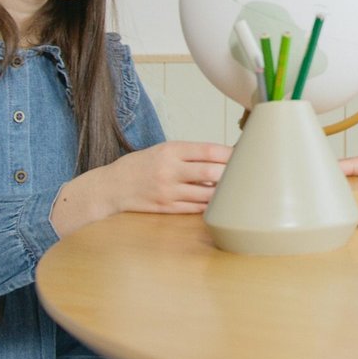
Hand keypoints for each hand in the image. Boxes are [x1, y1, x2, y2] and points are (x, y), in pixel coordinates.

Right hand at [102, 141, 232, 212]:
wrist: (112, 186)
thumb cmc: (142, 165)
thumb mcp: (163, 150)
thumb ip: (190, 154)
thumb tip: (223, 158)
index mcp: (171, 150)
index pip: (208, 150)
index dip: (230, 153)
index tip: (244, 154)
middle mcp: (170, 170)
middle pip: (211, 173)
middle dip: (232, 174)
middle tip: (246, 173)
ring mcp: (168, 191)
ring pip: (207, 194)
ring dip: (224, 193)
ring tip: (236, 190)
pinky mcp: (166, 208)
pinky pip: (196, 208)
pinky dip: (210, 205)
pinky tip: (219, 203)